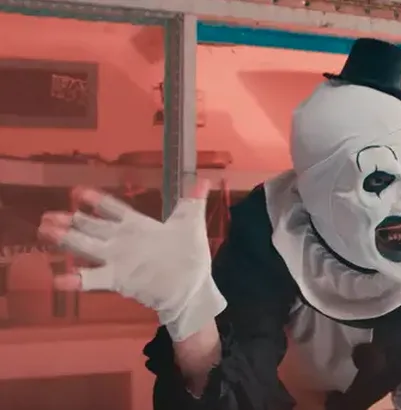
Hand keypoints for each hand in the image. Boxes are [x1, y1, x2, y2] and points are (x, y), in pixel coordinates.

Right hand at [37, 180, 226, 341]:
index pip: (113, 209)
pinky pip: (94, 278)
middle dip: (70, 220)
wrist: (193, 288)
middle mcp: (122, 241)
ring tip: (45, 232)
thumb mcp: (191, 225)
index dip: (96, 201)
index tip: (77, 192)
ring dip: (66, 240)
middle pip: (92, 227)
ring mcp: (118, 260)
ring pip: (87, 247)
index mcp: (137, 225)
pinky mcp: (118, 280)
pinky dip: (77, 279)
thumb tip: (203, 179)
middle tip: (46, 216)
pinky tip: (58, 279)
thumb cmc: (190, 256)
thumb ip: (192, 201)